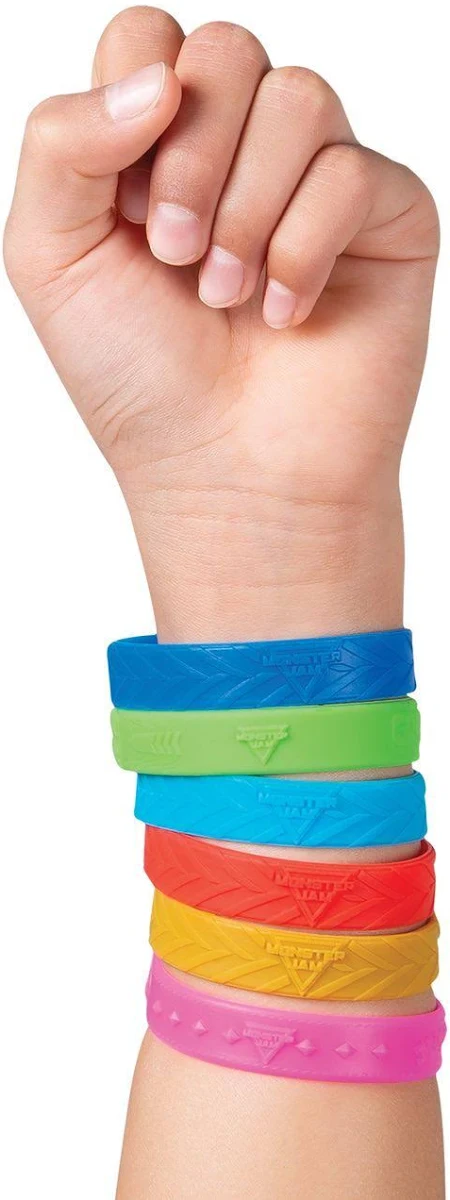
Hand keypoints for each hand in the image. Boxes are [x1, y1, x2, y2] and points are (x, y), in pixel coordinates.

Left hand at [4, 7, 438, 637]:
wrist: (228, 476)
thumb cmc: (141, 380)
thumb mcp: (50, 257)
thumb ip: (63, 143)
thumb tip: (162, 78)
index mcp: (159, 147)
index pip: (149, 40)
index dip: (132, 113)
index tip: (130, 218)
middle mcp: (242, 151)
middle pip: (226, 50)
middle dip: (191, 158)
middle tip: (176, 256)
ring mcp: (317, 180)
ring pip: (299, 97)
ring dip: (248, 209)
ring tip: (228, 296)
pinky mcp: (385, 217)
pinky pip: (354, 172)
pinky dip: (305, 250)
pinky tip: (287, 314)